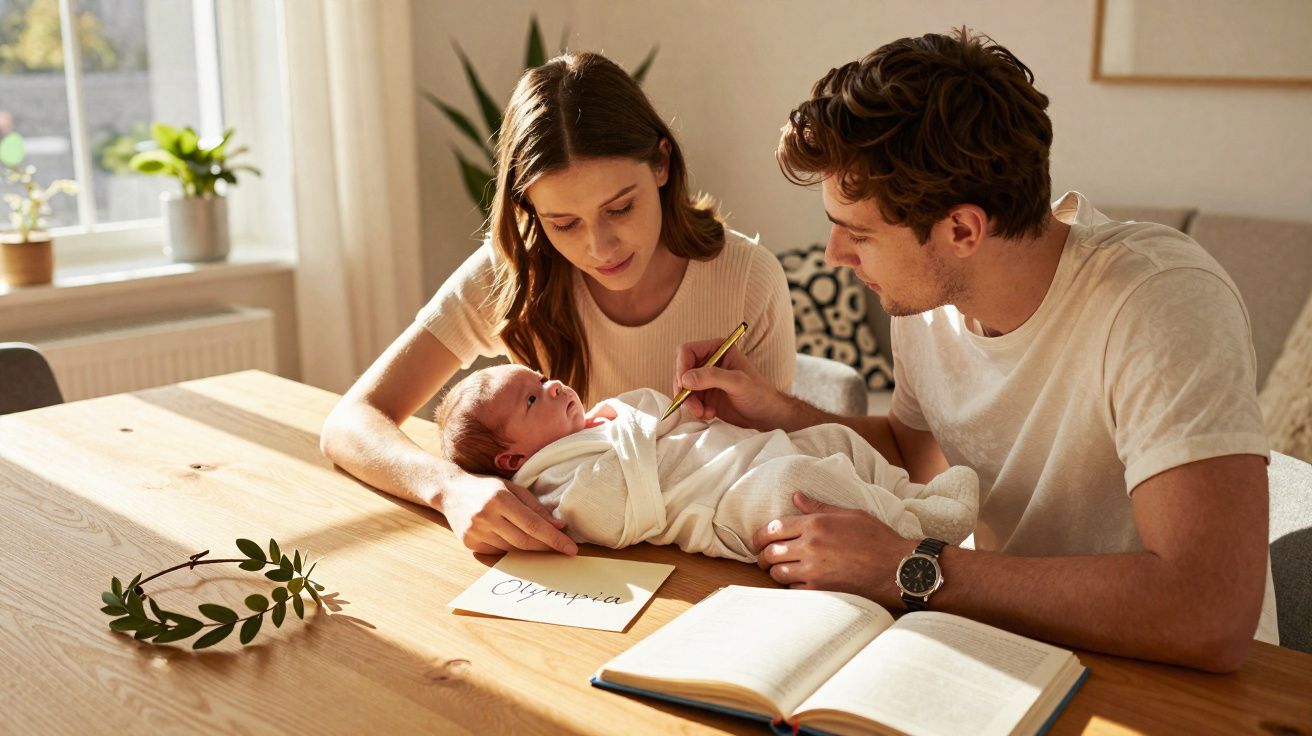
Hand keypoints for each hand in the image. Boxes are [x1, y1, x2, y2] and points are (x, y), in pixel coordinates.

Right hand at [437, 472, 577, 555]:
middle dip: (546, 547)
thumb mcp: (513, 489)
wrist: (450, 491)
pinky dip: (510, 548)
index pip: (534, 524)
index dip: (554, 539)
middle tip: (562, 550)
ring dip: (529, 548)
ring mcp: (476, 531)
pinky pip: (498, 552)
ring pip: (512, 549)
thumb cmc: (486, 487)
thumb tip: (559, 526)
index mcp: (500, 499)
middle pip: (524, 540)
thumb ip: (536, 507)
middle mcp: (486, 516)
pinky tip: (512, 539)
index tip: (571, 549)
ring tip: (538, 542)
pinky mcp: (469, 542)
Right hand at [673, 341, 791, 429]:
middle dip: (684, 390)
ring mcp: (705, 380)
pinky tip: (710, 414)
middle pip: (681, 371)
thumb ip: (712, 377)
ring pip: (683, 388)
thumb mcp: (738, 382)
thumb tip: (685, 379)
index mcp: (718, 349)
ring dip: (690, 403)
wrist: (766, 416)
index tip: (684, 385)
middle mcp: (708, 362)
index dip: (681, 367)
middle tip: (694, 406)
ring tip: (704, 413)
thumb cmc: (759, 394)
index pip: (687, 351)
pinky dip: (695, 409)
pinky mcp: (704, 396)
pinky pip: (689, 401)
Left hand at [751, 492, 912, 606]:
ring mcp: (814, 571)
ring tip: (781, 570)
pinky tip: (798, 583)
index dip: (759, 536)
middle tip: (764, 557)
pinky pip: (793, 590)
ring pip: (778, 573)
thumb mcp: (849, 514)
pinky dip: (791, 587)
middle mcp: (810, 546)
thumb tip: (795, 496)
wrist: (897, 568)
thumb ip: (819, 507)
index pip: (773, 528)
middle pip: (771, 552)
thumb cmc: (877, 538)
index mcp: (815, 524)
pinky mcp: (821, 591)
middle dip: (763, 555)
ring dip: (776, 571)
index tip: (758, 541)